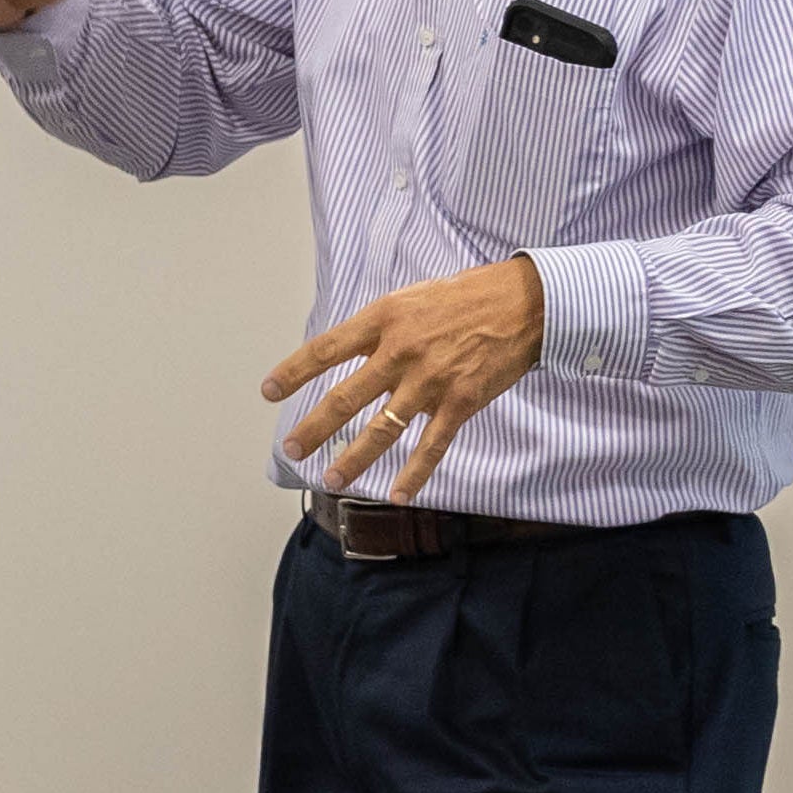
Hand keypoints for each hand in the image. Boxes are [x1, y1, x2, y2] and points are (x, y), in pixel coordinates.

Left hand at [265, 257, 544, 501]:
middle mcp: (400, 351)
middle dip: (313, 427)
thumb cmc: (463, 297)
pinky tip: (398, 496)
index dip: (293, 372)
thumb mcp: (409, 299)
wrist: (524, 303)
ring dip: (354, 458)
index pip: (325, 350)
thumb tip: (345, 352)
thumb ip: (378, 329)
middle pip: (344, 397)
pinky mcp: (460, 402)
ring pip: (382, 429)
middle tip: (291, 449)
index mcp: (383, 320)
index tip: (268, 391)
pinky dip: (414, 474)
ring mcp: (430, 380)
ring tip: (330, 479)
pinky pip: (431, 446)